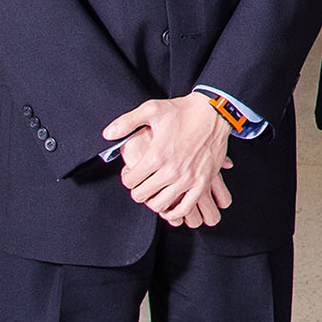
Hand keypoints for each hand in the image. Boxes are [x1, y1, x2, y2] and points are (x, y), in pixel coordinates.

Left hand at [105, 94, 232, 224]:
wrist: (214, 111)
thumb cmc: (183, 110)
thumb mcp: (151, 109)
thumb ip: (126, 122)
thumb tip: (107, 134)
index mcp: (156, 156)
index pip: (130, 181)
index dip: (127, 177)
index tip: (132, 172)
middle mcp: (171, 171)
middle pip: (142, 196)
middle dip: (138, 190)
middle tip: (142, 181)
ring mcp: (188, 178)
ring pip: (160, 205)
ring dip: (154, 200)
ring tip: (155, 191)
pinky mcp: (203, 182)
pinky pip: (185, 208)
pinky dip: (175, 212)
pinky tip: (171, 205)